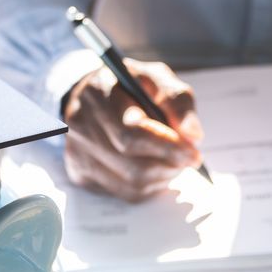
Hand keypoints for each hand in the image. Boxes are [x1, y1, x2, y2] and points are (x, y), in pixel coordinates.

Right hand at [62, 58, 203, 201]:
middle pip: (132, 163)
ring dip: (162, 177)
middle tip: (189, 159)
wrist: (88, 96)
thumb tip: (193, 136)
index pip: (132, 133)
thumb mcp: (155, 78)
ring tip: (173, 161)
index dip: (167, 147)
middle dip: (169, 164)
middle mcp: (82, 126)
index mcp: (100, 94)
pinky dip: (149, 186)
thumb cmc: (127, 86)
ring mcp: (78, 153)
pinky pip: (124, 193)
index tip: (193, 153)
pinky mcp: (81, 173)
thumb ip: (177, 100)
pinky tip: (156, 170)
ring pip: (131, 183)